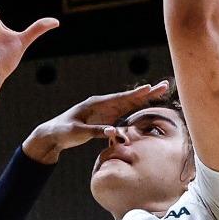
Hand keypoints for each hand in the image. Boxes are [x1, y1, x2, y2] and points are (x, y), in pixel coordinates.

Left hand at [22, 80, 171, 164]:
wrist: (53, 134)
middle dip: (147, 92)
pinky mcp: (106, 118)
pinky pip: (125, 112)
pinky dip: (137, 107)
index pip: (119, 98)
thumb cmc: (63, 131)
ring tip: (160, 91)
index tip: (149, 89)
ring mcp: (106, 110)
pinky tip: (147, 104)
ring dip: (145, 98)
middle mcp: (103, 104)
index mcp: (95, 104)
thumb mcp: (77, 132)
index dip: (135, 95)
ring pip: (129, 103)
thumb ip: (95, 131)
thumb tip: (114, 131)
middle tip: (164, 85)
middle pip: (129, 98)